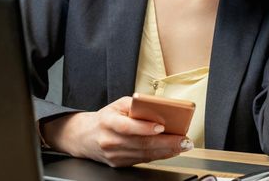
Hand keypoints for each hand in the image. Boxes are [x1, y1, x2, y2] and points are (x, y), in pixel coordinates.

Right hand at [40, 96, 192, 166]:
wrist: (85, 136)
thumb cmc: (105, 118)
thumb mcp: (117, 105)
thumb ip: (136, 104)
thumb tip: (159, 107)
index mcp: (108, 122)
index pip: (127, 126)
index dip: (145, 128)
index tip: (161, 126)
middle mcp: (110, 140)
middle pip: (141, 143)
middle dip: (166, 142)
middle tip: (183, 139)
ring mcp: (114, 155)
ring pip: (144, 154)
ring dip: (167, 150)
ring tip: (182, 144)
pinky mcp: (119, 164)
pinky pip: (143, 160)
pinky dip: (159, 155)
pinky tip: (170, 150)